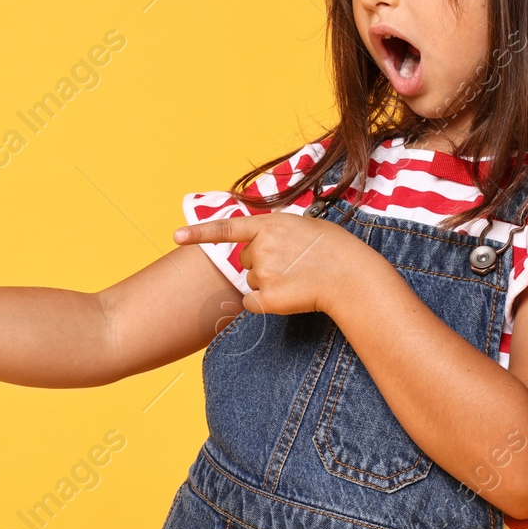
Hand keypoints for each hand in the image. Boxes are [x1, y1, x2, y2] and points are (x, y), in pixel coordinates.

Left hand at [172, 212, 371, 316]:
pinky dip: (266, 304)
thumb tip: (258, 245)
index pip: (226, 228)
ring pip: (253, 282)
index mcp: (269, 224)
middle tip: (294, 263)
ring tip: (299, 277)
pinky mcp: (267, 298)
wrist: (352, 275)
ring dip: (270, 282)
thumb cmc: (335, 249)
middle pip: (245, 261)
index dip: (199, 232)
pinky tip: (291, 295)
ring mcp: (263, 273)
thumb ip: (276, 232)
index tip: (175, 236)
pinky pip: (253, 303)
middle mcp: (261, 247)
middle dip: (263, 263)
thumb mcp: (304, 226)